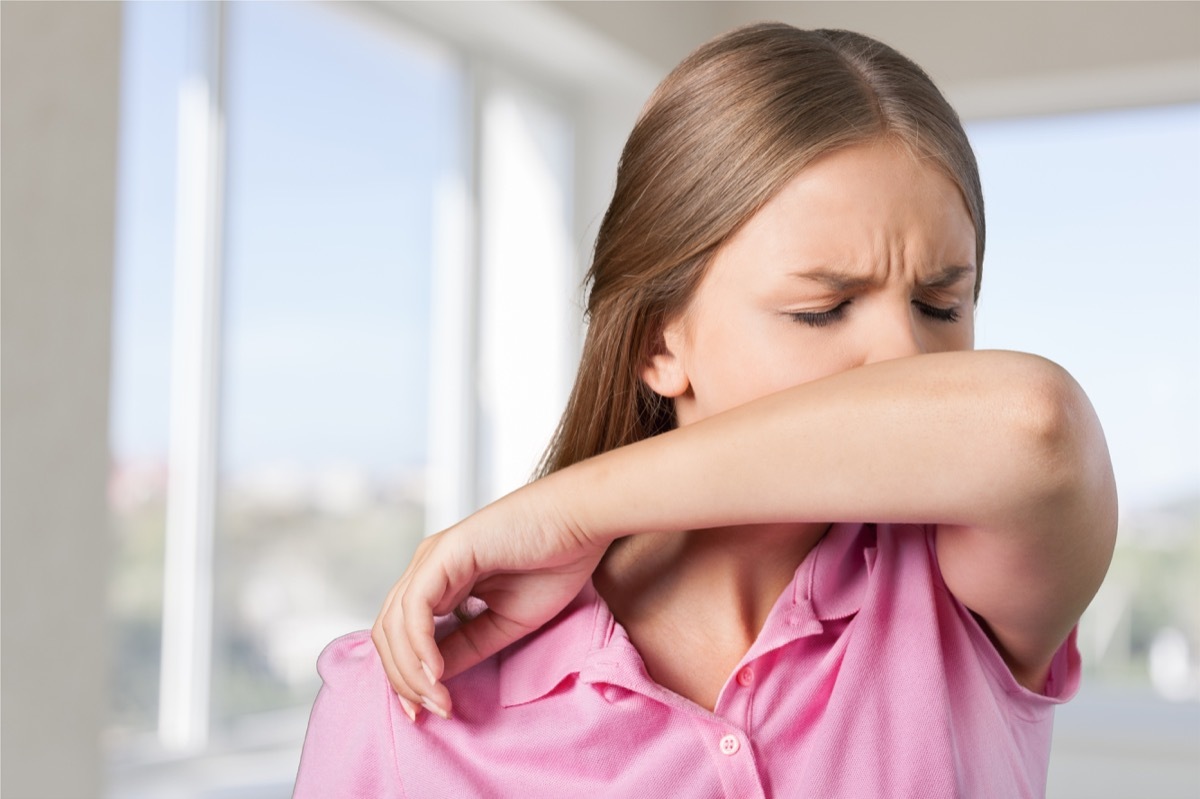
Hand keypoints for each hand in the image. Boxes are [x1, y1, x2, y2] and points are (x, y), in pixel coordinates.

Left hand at [371, 479, 607, 719]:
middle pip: (388, 633)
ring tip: (438, 701)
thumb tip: (434, 678)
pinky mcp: (444, 553)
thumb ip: (467, 645)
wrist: (582, 522)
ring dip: (411, 671)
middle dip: (402, 681)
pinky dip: (419, 646)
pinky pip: (415, 608)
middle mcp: (426, 567)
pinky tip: (437, 674)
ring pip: (394, 624)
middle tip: (429, 714)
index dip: (406, 677)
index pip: (401, 634)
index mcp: (439, 580)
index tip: (430, 712)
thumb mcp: (506, 621)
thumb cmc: (555, 561)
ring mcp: (432, 558)